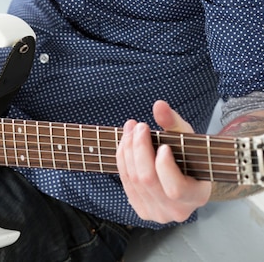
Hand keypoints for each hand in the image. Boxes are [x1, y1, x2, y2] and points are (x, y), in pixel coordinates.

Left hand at [116, 100, 211, 222]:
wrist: (183, 174)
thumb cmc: (188, 154)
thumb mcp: (186, 136)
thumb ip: (173, 122)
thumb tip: (159, 105)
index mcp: (196, 196)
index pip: (175, 188)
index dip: (164, 166)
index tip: (162, 145)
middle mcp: (176, 211)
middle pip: (148, 180)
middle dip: (139, 148)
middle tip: (139, 125)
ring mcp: (156, 214)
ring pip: (133, 179)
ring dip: (128, 149)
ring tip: (131, 128)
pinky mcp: (141, 209)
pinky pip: (126, 182)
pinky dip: (123, 159)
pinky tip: (126, 142)